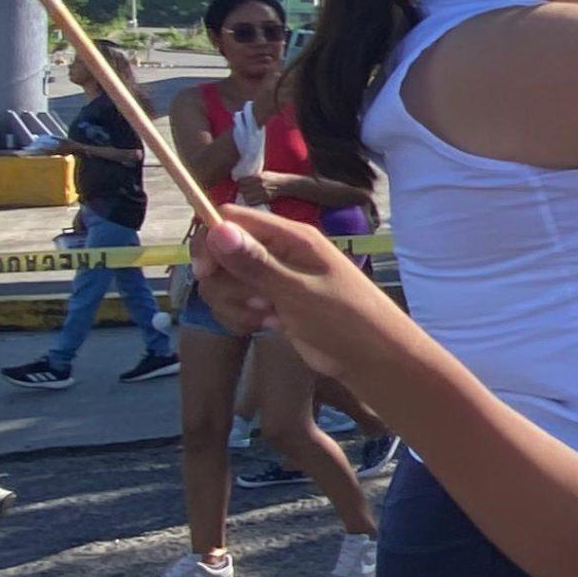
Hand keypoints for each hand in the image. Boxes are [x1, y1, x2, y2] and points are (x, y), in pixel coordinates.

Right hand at [192, 207, 390, 379]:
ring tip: (269, 317)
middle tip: (259, 303)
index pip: (231, 219)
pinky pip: (237, 304)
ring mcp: (273, 278)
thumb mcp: (298, 292)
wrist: (371, 358)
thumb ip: (255, 263)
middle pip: (220, 254)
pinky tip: (270, 326)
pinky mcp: (270, 303)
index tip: (206, 273)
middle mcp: (277, 251)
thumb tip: (216, 230)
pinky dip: (243, 318)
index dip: (211, 242)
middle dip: (227, 284)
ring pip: (224, 283)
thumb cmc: (345, 319)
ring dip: (235, 305)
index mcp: (289, 236)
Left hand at [232, 172, 271, 208]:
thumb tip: (244, 178)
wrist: (284, 184)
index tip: (239, 182)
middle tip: (241, 189)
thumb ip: (255, 176)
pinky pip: (253, 202)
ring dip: (244, 196)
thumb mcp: (264, 173)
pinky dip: (249, 201)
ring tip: (245, 194)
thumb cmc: (274, 177)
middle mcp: (259, 185)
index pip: (243, 181)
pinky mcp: (265, 199)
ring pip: (246, 197)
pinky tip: (250, 199)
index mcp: (258, 177)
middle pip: (243, 189)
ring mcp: (262, 193)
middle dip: (241, 189)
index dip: (239, 182)